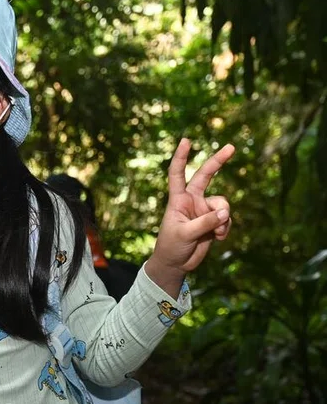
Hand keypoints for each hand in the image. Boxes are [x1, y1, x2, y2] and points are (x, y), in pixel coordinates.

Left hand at [148, 138, 234, 292]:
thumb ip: (205, 222)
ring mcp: (204, 210)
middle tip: (231, 146)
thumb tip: (225, 213)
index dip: (181, 157)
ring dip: (223, 218)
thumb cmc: (172, 246)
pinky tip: (218, 238)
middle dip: (218, 161)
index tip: (186, 140)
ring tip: (215, 234)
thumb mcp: (185, 234)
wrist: (176, 263)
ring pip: (223, 204)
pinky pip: (227, 219)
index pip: (177, 174)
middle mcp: (192, 200)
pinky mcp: (213, 221)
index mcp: (178, 199)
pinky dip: (225, 228)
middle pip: (206, 176)